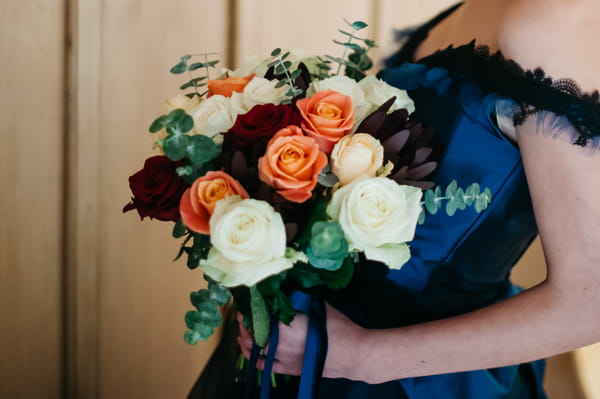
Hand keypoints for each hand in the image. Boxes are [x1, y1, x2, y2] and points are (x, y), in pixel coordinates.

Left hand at [237, 303, 366, 379]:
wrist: (353, 354)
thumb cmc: (338, 327)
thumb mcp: (318, 305)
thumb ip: (299, 299)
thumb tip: (286, 290)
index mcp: (285, 325)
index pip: (259, 316)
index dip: (249, 309)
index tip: (246, 303)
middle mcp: (279, 343)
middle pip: (252, 334)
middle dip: (244, 324)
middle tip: (243, 315)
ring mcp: (282, 359)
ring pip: (253, 350)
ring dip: (245, 340)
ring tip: (243, 331)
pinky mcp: (289, 369)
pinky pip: (263, 365)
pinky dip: (253, 357)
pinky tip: (250, 350)